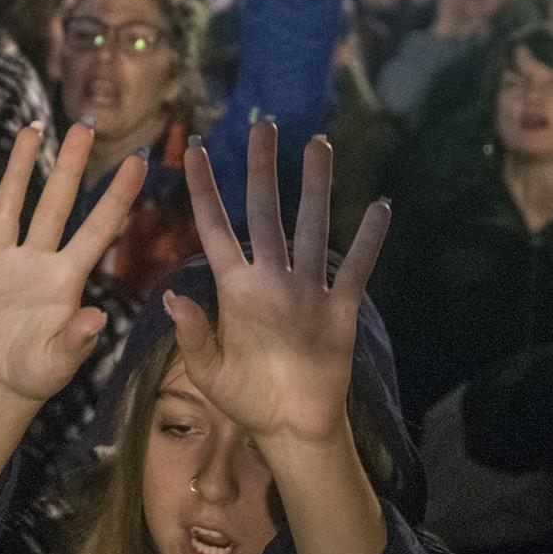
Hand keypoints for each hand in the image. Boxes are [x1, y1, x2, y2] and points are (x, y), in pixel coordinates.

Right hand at [0, 123, 145, 403]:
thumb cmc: (38, 374)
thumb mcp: (59, 364)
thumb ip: (75, 342)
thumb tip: (95, 319)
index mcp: (65, 279)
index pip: (96, 229)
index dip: (117, 196)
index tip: (139, 161)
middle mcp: (35, 261)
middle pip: (54, 204)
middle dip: (68, 165)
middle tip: (83, 125)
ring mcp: (0, 265)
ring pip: (9, 207)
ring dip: (16, 170)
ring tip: (30, 130)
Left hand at [165, 121, 390, 448]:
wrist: (291, 427)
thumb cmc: (245, 400)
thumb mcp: (209, 373)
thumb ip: (192, 336)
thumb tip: (172, 298)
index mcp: (235, 289)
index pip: (215, 228)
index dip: (205, 191)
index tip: (195, 151)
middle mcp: (271, 279)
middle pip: (266, 213)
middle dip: (264, 170)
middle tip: (264, 125)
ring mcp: (306, 291)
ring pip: (313, 228)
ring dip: (317, 189)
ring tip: (319, 145)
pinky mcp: (339, 311)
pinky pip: (357, 270)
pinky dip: (370, 241)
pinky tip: (380, 208)